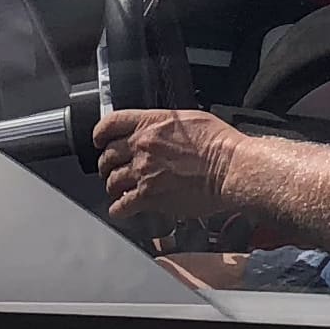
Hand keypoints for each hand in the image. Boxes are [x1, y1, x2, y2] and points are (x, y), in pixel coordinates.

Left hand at [94, 105, 238, 236]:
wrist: (230, 168)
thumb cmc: (220, 143)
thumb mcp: (190, 119)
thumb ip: (167, 123)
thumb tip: (160, 128)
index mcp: (151, 124)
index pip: (111, 123)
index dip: (100, 133)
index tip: (99, 140)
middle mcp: (142, 146)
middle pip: (108, 155)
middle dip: (107, 164)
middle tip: (111, 169)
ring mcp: (143, 172)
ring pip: (112, 181)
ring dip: (113, 186)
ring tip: (118, 190)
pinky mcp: (149, 197)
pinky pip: (122, 205)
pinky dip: (119, 209)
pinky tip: (121, 210)